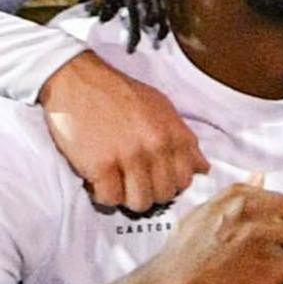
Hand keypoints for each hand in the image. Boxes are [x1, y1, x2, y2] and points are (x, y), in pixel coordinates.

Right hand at [39, 51, 206, 214]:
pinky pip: (110, 199)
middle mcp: (157, 148)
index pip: (185, 179)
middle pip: (164, 194)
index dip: (170, 183)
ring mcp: (129, 158)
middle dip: (150, 192)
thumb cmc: (120, 94)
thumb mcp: (162, 109)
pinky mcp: (100, 167)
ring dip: (128, 197)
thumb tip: (201, 168)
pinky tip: (100, 181)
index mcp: (175, 135)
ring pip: (140, 202)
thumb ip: (183, 139)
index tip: (156, 179)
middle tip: (133, 181)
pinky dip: (104, 195)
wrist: (80, 81)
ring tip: (117, 183)